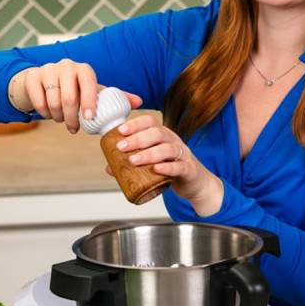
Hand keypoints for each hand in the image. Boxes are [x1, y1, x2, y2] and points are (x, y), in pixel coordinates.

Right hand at [11, 60, 141, 132]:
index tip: (90, 118)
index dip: (89, 102)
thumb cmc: (75, 89)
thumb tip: (139, 101)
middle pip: (69, 97)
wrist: (43, 82)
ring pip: (53, 101)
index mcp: (84, 69)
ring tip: (62, 120)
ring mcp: (47, 69)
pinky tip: (48, 114)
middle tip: (74, 129)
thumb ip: (115, 97)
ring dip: (58, 117)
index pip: (89, 84)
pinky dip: (43, 112)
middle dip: (72, 118)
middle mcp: (66, 66)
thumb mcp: (94, 92)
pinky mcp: (32, 76)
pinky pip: (37, 100)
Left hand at [105, 114, 223, 215]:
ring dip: (149, 154)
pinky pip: (179, 166)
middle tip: (121, 147)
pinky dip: (168, 167)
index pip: (150, 122)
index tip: (120, 131)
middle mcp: (173, 141)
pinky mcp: (189, 169)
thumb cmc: (171, 169)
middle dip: (137, 139)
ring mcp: (183, 155)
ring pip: (167, 149)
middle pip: (157, 133)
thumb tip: (109, 167)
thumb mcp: (152, 163)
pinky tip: (157, 169)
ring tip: (133, 160)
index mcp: (163, 136)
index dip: (136, 124)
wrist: (195, 183)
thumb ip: (132, 164)